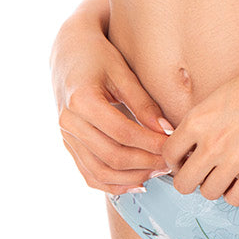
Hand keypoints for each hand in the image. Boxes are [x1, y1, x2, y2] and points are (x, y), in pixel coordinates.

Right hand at [51, 16, 173, 195]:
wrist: (69, 53)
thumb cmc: (99, 57)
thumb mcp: (123, 74)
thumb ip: (144, 103)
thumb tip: (167, 132)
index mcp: (81, 100)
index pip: (122, 133)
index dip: (151, 143)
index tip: (173, 145)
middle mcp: (68, 122)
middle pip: (111, 156)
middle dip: (145, 163)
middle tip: (171, 163)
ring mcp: (65, 136)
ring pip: (99, 172)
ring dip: (131, 178)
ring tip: (158, 172)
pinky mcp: (68, 145)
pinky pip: (89, 174)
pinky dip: (112, 184)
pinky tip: (137, 183)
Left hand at [162, 43, 238, 206]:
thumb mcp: (221, 95)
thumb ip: (203, 122)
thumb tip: (192, 147)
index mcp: (198, 118)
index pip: (169, 155)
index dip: (177, 160)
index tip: (188, 159)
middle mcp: (212, 141)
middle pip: (184, 183)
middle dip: (192, 179)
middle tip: (206, 170)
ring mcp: (236, 157)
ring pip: (209, 194)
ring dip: (216, 186)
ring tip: (228, 172)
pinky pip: (236, 198)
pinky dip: (237, 192)